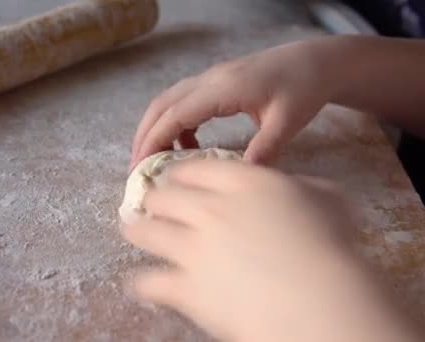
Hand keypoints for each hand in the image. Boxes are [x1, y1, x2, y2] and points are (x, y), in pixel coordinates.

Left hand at [122, 160, 420, 341]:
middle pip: (164, 196)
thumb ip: (301, 189)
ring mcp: (191, 247)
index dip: (179, 173)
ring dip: (136, 231)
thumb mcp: (325, 200)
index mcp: (240, 182)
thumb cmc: (330, 246)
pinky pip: (150, 282)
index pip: (194, 169)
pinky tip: (139, 284)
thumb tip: (300, 190)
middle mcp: (207, 208)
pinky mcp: (184, 286)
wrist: (317, 298)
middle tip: (152, 205)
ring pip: (146, 232)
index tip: (173, 178)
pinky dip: (143, 283)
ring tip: (131, 232)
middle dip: (155, 200)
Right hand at [130, 36, 424, 169]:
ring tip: (154, 161)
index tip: (140, 167)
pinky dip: (176, 124)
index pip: (175, 115)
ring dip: (156, 128)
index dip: (153, 140)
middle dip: (144, 136)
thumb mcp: (287, 122)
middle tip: (137, 169)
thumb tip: (239, 181)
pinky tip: (188, 147)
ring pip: (169, 102)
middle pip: (162, 106)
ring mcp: (211, 79)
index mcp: (222, 88)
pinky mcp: (216, 84)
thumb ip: (263, 150)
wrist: (315, 61)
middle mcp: (209, 80)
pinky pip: (184, 103)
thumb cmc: (304, 88)